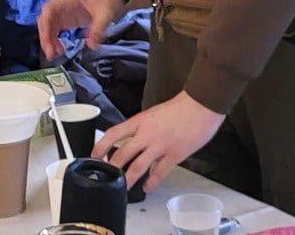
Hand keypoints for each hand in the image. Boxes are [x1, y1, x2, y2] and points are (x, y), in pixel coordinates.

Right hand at [37, 0, 125, 60]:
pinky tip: (60, 50)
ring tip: (54, 55)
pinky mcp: (66, 19)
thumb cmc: (108, 0)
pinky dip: (54, 40)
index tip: (48, 40)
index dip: (46, 25)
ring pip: (48, 26)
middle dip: (45, 36)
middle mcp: (62, 3)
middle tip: (51, 53)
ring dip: (48, 40)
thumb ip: (99, 28)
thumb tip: (91, 46)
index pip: (50, 9)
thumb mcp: (107, 13)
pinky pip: (55, 29)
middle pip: (46, 19)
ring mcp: (63, 11)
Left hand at [92, 91, 224, 191]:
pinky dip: (152, 183)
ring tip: (122, 189)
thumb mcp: (154, 114)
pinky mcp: (174, 155)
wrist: (200, 105)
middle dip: (112, 169)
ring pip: (138, 166)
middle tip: (106, 178)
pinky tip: (148, 188)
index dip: (101, 146)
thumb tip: (133, 143)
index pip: (113, 133)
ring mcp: (160, 145)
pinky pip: (159, 173)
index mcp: (140, 121)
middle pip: (122, 154)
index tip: (94, 156)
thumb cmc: (179, 108)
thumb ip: (142, 129)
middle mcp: (147, 134)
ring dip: (128, 180)